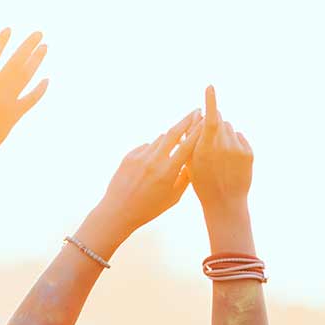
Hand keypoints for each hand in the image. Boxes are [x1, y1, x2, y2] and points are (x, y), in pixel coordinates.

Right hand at [0, 29, 48, 165]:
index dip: (0, 43)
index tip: (9, 30)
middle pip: (15, 62)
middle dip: (28, 45)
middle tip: (39, 33)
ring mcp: (6, 103)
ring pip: (26, 76)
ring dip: (37, 60)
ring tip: (45, 47)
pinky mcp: (15, 115)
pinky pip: (31, 99)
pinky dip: (40, 89)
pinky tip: (47, 79)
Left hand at [85, 109, 202, 246]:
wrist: (118, 212)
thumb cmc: (149, 208)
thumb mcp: (173, 197)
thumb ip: (185, 177)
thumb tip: (191, 159)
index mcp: (167, 171)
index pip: (188, 145)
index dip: (199, 131)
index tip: (207, 120)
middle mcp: (153, 161)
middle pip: (173, 132)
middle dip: (186, 120)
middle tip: (196, 111)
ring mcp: (139, 157)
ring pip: (159, 139)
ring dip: (168, 140)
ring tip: (172, 148)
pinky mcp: (128, 157)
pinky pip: (146, 147)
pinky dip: (152, 150)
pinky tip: (150, 164)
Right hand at [189, 85, 252, 215]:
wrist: (224, 202)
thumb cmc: (202, 182)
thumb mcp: (190, 162)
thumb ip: (191, 140)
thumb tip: (194, 120)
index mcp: (206, 148)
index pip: (210, 119)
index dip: (211, 101)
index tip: (210, 87)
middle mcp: (223, 145)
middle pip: (220, 121)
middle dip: (214, 125)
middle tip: (209, 143)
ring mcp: (238, 149)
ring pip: (230, 129)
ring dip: (224, 135)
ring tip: (220, 155)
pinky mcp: (249, 153)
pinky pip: (240, 137)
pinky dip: (234, 143)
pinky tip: (230, 159)